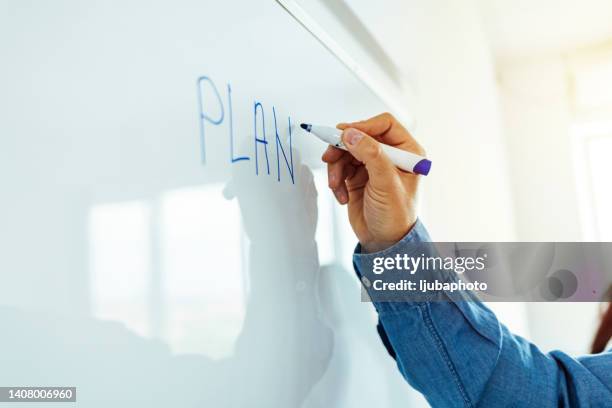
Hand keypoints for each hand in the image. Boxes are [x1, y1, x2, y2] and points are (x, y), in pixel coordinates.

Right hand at [322, 113, 424, 252]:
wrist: (384, 242)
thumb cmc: (396, 217)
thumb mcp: (386, 183)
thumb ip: (371, 155)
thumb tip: (352, 134)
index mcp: (407, 152)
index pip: (383, 125)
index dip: (363, 127)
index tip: (345, 135)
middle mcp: (390, 156)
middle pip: (359, 136)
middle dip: (343, 148)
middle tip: (330, 155)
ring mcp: (372, 166)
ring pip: (346, 151)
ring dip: (336, 167)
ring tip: (336, 184)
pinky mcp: (358, 177)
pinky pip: (340, 167)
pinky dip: (336, 179)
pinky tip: (341, 194)